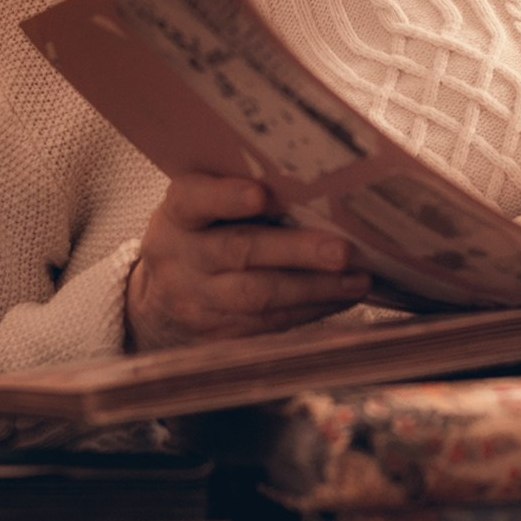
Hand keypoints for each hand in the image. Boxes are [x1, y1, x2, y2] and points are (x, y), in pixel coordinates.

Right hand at [126, 174, 370, 352]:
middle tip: (341, 251)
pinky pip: (267, 323)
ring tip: (356, 280)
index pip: (194, 200)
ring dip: (314, 288)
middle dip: (295, 251)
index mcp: (178, 213)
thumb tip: (319, 187)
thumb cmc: (204, 230)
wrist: (163, 293)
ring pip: (257, 296)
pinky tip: (340, 298)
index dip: (225, 197)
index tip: (260, 194)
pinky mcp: (216, 332)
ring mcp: (196, 299)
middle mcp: (180, 256)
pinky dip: (310, 310)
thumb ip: (243, 190)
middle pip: (238, 251)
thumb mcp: (206, 203)